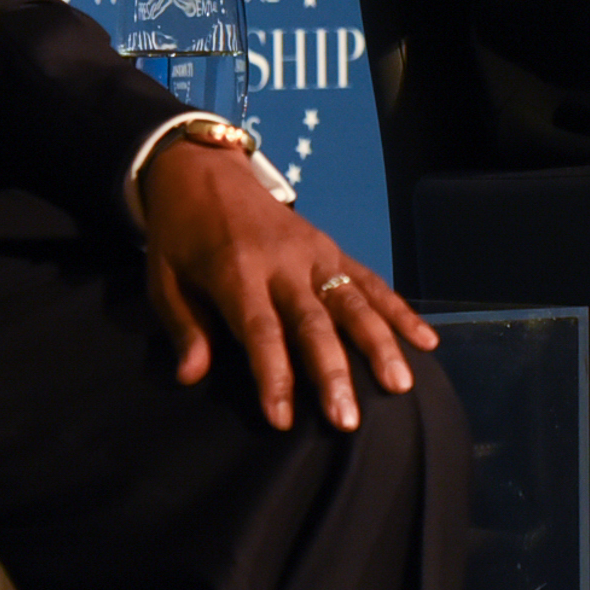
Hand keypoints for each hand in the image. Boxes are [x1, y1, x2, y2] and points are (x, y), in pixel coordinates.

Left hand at [140, 138, 438, 431]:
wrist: (203, 169)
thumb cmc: (179, 233)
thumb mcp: (162, 278)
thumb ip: (183, 327)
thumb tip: (191, 376)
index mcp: (236, 271)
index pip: (261, 331)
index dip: (273, 376)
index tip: (282, 419)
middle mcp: (283, 262)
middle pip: (314, 322)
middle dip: (333, 373)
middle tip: (349, 420)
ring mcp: (314, 252)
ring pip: (353, 301)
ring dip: (378, 344)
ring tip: (400, 385)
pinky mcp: (331, 248)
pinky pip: (371, 281)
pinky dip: (400, 311)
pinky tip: (426, 341)